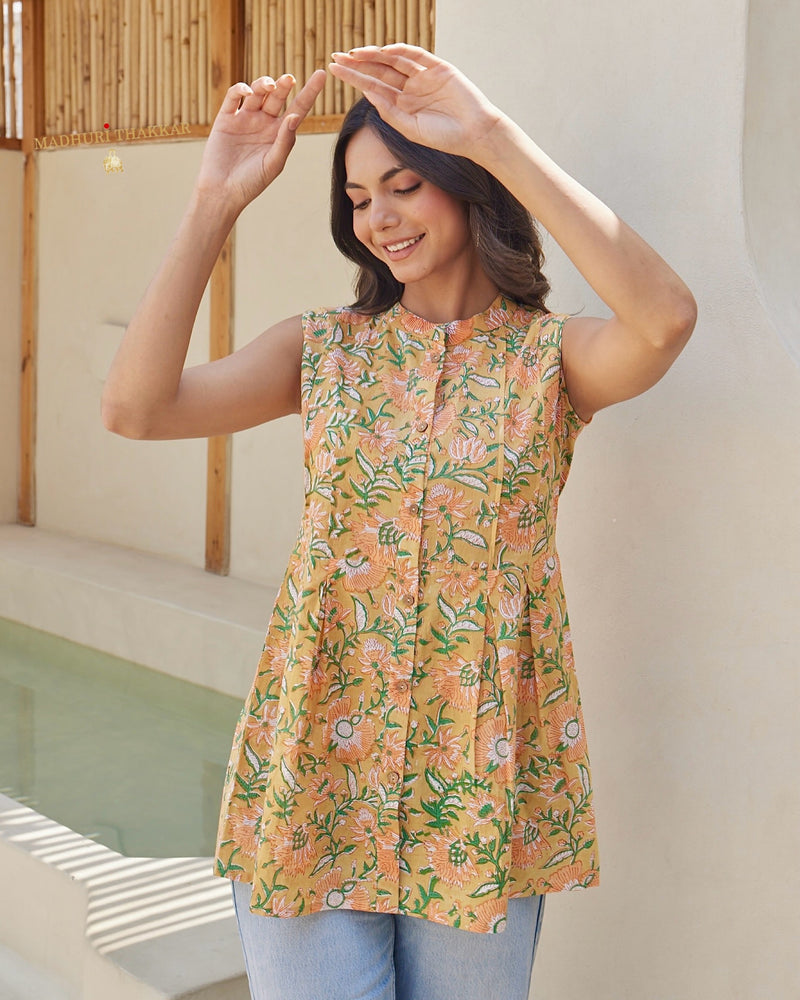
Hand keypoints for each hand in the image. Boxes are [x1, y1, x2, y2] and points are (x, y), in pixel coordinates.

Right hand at [197, 70, 326, 209]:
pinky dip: (240, 90)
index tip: (321, 75)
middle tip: (289, 79)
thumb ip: (285, 141)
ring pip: (256, 93)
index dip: (310, 92)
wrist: (223, 191)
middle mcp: (264, 123)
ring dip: (263, 84)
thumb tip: (294, 116)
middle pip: (277, 97)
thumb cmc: (252, 182)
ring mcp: (245, 118)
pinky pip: (234, 97)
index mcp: (279, 133)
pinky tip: (247, 91)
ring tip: (270, 85)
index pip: (298, 108)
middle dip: (283, 86)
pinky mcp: (226, 118)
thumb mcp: (274, 163)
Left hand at [329, 45, 502, 157]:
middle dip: (358, 63)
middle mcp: (411, 87)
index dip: (354, 77)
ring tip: (353, 54)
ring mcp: (424, 76)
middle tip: (336, 57)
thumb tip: (368, 94)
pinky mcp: (438, 67)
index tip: (334, 70)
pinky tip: (383, 51)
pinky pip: (416, 55)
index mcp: (403, 103)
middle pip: (379, 70)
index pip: (373, 86)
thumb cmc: (444, 138)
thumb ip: (390, 112)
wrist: (474, 135)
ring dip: (374, 55)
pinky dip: (400, 50)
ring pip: (394, 60)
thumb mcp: (410, 128)